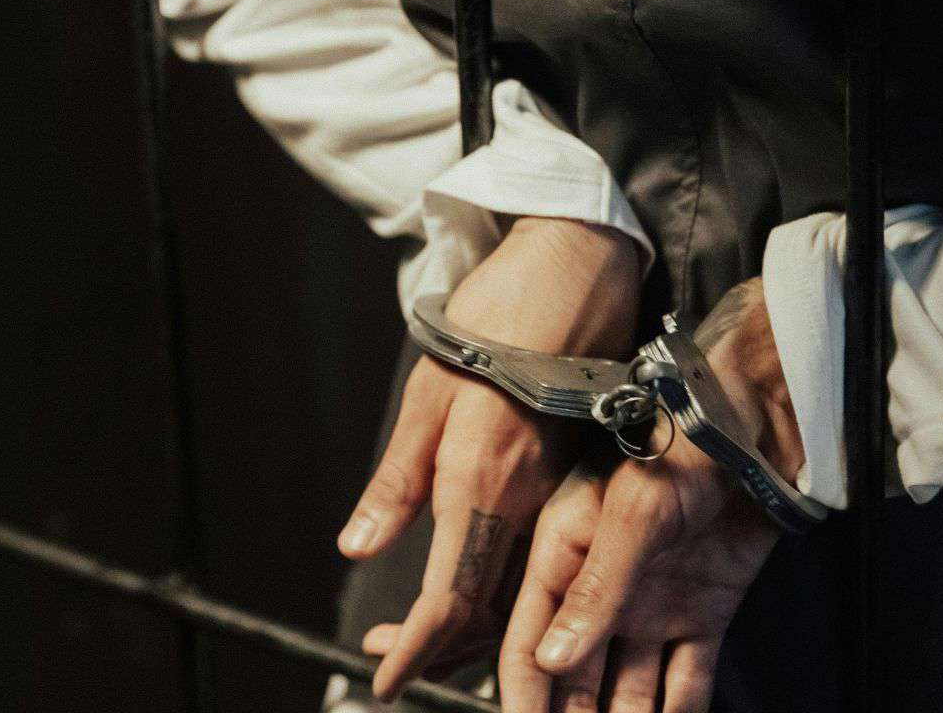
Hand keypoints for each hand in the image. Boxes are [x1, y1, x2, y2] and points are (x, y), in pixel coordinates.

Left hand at [337, 217, 640, 700]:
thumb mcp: (427, 395)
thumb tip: (361, 546)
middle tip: (397, 664)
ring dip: (476, 627)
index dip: (416, 648)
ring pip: (522, 589)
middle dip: (442, 651)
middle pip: (491, 609)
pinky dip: (511, 588)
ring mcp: (563, 488)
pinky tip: (487, 590)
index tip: (385, 679)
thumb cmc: (493, 322)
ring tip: (432, 644)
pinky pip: (547, 556)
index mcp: (482, 479)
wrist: (570, 271)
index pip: (450, 597)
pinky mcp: (581, 474)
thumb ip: (399, 480)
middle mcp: (529, 497)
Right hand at [498, 277, 805, 712]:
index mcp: (565, 554)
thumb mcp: (631, 514)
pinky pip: (687, 678)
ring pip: (627, 687)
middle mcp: (602, 587)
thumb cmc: (683, 445)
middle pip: (574, 674)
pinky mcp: (702, 612)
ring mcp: (652, 604)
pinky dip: (679, 712)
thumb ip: (595, 589)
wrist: (757, 428)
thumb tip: (552, 659)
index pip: (530, 637)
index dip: (523, 691)